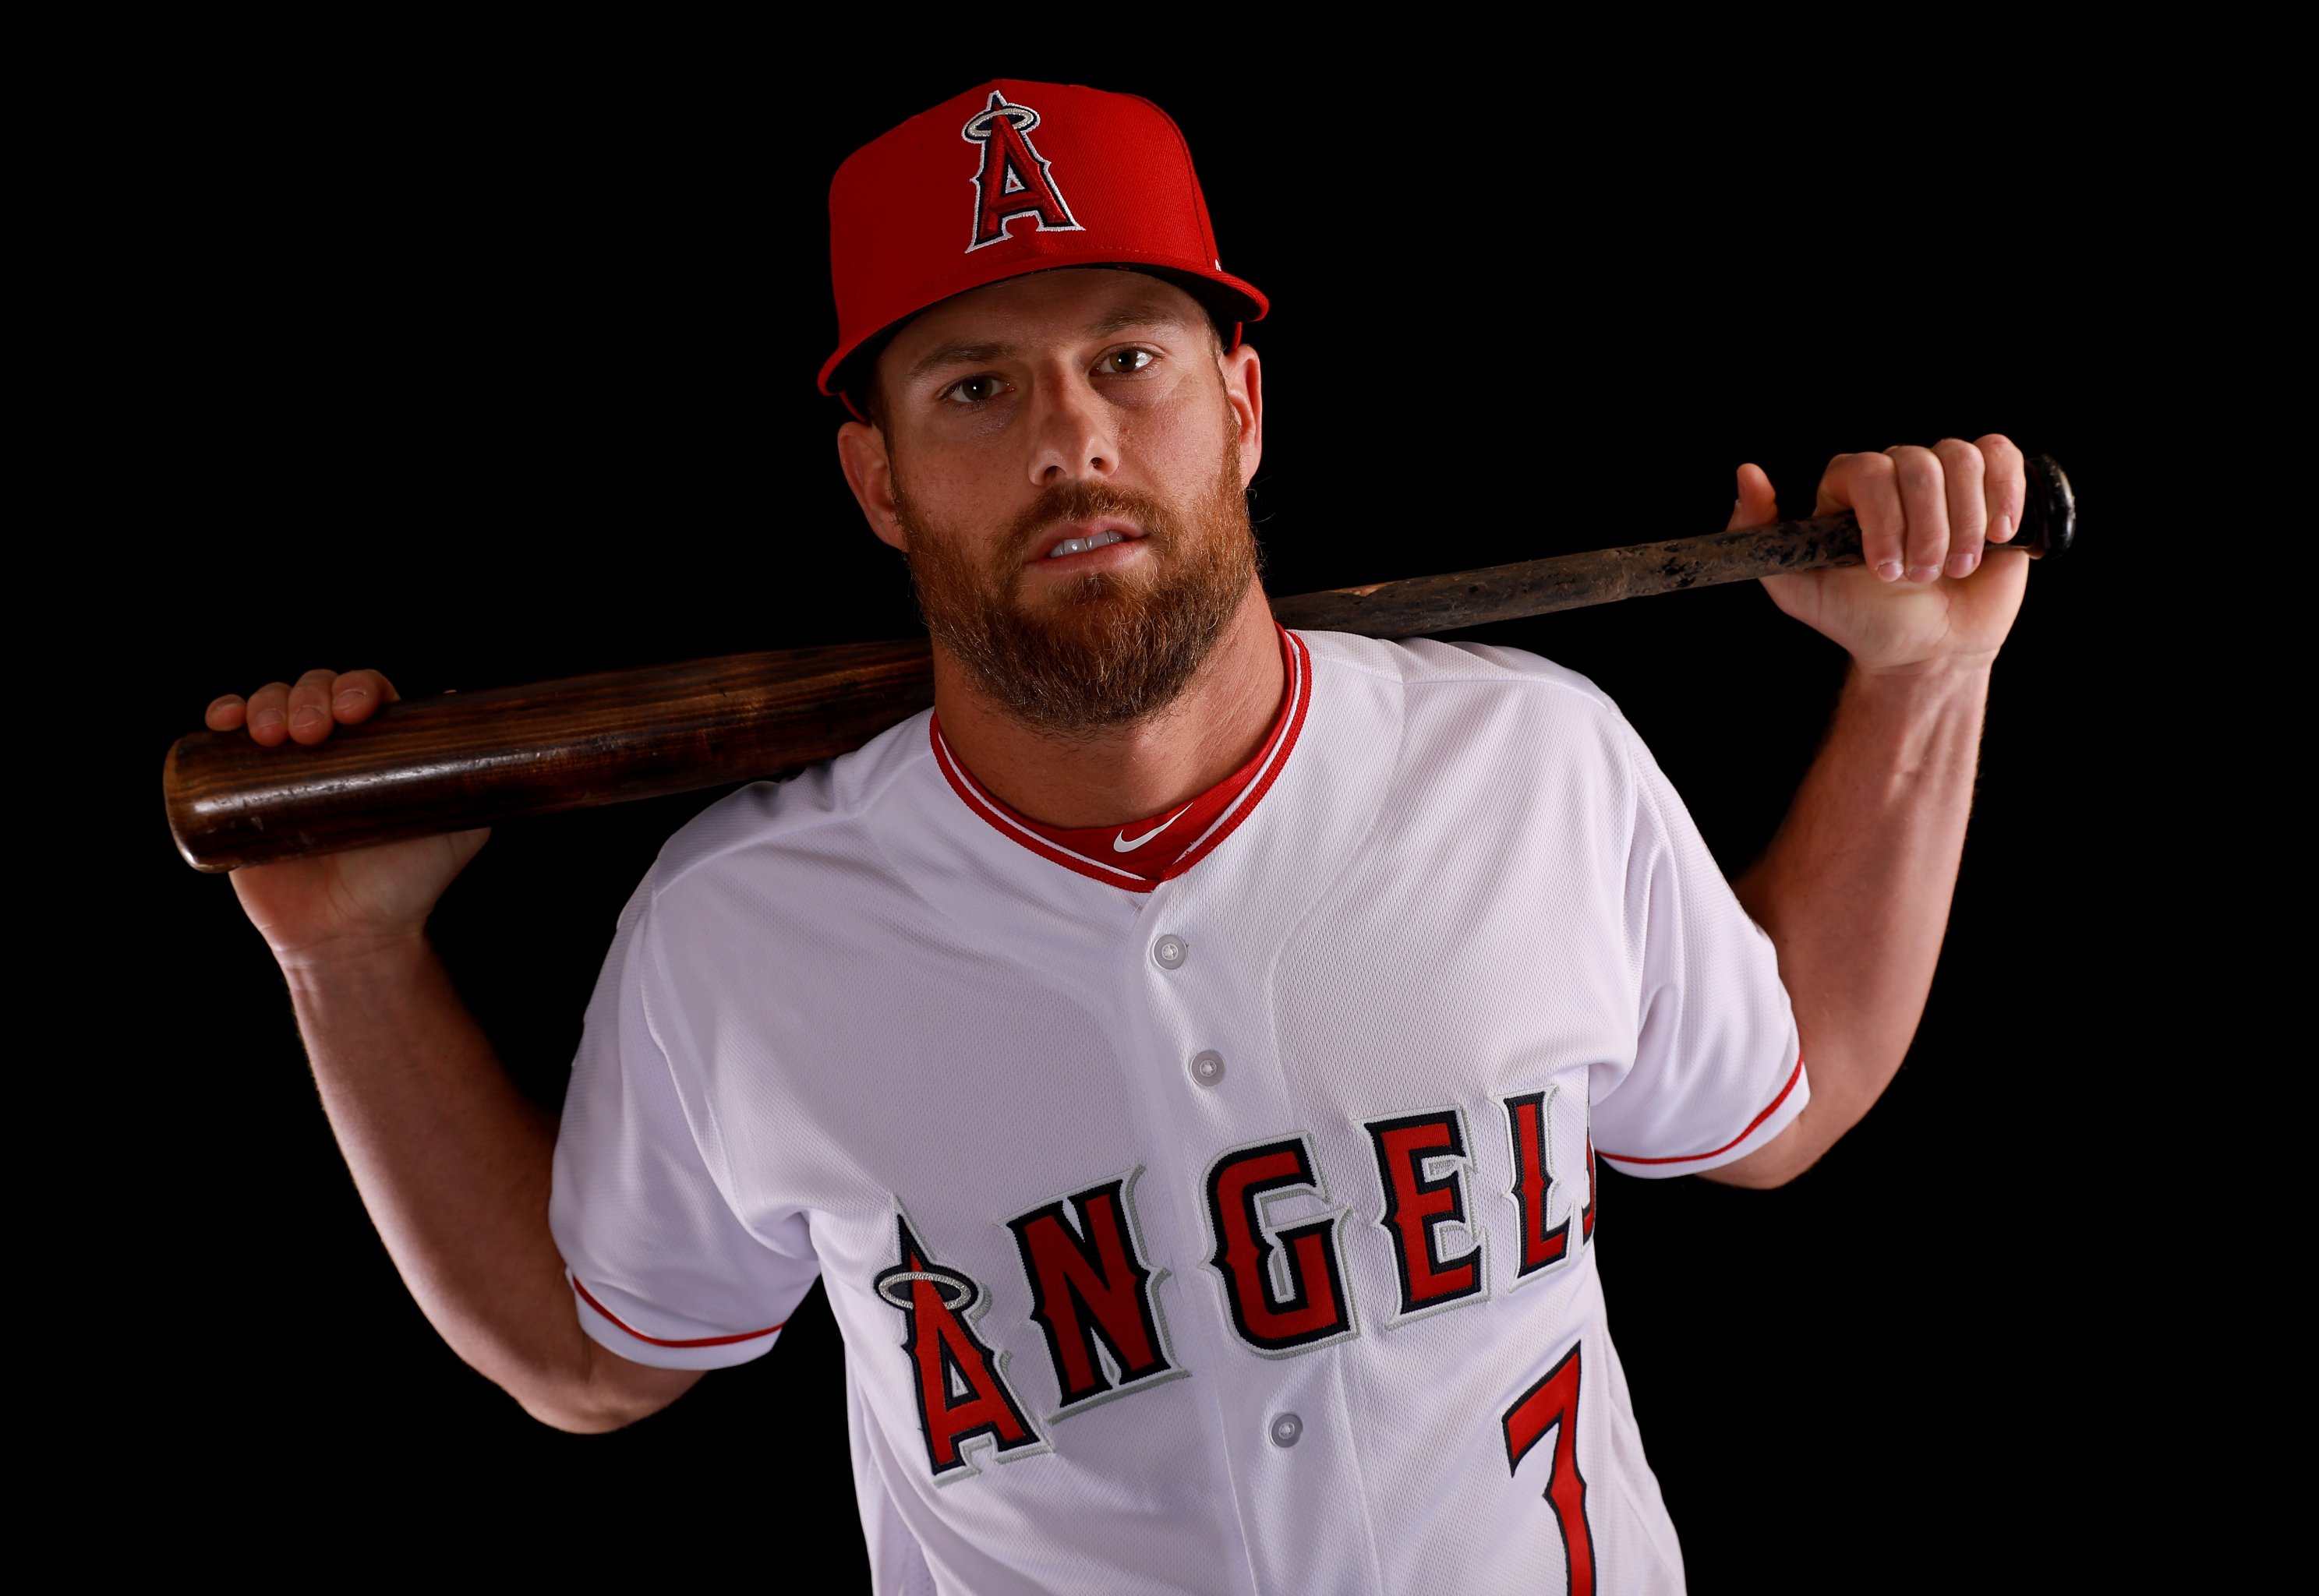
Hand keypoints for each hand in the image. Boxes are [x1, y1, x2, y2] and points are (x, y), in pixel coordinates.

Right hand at [203, 669, 486, 963]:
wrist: (351, 932)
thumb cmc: (410, 881)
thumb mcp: (459, 830)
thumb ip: (474, 778)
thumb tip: (459, 705)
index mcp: (378, 744)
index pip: (365, 692)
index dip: (356, 688)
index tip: (357, 711)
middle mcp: (331, 745)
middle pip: (313, 690)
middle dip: (308, 695)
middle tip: (313, 731)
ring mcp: (284, 765)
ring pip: (269, 705)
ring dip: (266, 703)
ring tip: (272, 736)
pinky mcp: (239, 791)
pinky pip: (223, 742)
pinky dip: (222, 716)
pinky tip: (224, 720)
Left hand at [1739, 436, 2031, 674]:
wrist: (1925, 651)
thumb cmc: (1860, 620)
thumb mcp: (1796, 588)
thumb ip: (1758, 534)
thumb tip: (1747, 472)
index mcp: (1848, 489)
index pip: (1866, 470)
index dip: (1883, 517)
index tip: (1886, 571)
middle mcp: (1895, 474)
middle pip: (1919, 464)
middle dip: (1926, 530)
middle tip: (1920, 577)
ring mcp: (1945, 479)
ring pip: (1962, 460)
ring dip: (1963, 522)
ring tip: (1956, 569)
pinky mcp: (1992, 487)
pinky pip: (2003, 456)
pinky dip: (2005, 494)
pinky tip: (1996, 535)